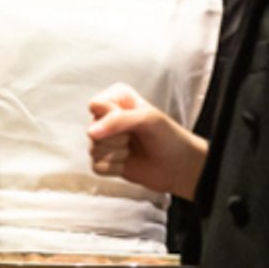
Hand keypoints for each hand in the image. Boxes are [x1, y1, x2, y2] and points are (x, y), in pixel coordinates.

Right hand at [86, 83, 208, 199]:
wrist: (178, 166)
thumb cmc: (167, 136)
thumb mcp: (146, 119)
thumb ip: (117, 120)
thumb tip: (90, 132)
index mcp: (115, 99)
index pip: (95, 105)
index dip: (110, 117)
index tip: (130, 120)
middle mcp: (106, 118)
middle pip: (92, 129)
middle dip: (117, 138)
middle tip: (135, 137)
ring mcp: (103, 141)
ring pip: (93, 149)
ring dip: (117, 154)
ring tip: (132, 150)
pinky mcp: (104, 161)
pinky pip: (96, 166)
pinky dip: (114, 167)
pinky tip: (127, 163)